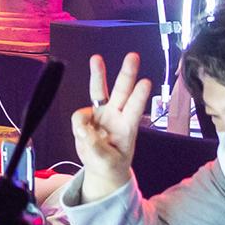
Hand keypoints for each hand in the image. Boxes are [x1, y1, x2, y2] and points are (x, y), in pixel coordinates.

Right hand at [71, 53, 150, 190]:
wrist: (101, 168)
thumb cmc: (111, 164)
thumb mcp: (107, 161)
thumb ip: (95, 146)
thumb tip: (83, 128)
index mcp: (127, 127)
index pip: (135, 109)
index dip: (139, 96)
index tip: (146, 83)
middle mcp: (116, 116)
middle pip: (121, 90)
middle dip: (127, 73)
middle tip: (133, 56)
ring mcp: (102, 114)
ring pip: (99, 90)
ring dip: (98, 74)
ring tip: (96, 58)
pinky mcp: (88, 117)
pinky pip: (79, 115)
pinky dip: (78, 125)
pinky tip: (82, 136)